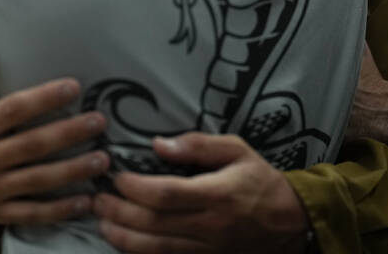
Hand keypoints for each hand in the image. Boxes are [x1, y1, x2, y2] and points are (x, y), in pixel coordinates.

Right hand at [0, 50, 109, 224]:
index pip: (13, 110)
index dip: (44, 98)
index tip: (75, 87)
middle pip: (31, 145)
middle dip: (68, 133)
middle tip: (99, 122)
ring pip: (38, 180)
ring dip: (73, 171)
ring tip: (104, 159)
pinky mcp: (0, 213)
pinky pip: (34, 213)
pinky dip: (61, 209)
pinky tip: (87, 200)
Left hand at [93, 133, 309, 252]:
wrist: (291, 222)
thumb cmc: (260, 180)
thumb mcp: (237, 149)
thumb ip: (199, 145)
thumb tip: (159, 145)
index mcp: (217, 194)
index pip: (166, 194)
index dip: (134, 187)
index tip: (116, 176)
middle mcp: (209, 226)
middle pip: (153, 224)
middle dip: (119, 212)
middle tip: (97, 199)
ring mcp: (207, 248)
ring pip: (155, 248)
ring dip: (123, 236)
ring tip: (102, 222)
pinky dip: (141, 253)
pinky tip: (124, 241)